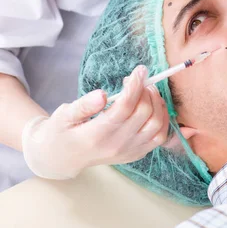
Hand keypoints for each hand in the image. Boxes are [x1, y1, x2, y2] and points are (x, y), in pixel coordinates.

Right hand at [22, 66, 169, 178]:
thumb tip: (102, 94)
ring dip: (157, 103)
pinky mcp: (135, 154)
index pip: (125, 107)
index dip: (135, 85)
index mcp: (96, 135)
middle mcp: (116, 145)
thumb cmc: (61, 131)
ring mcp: (128, 152)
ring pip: (157, 126)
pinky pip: (160, 138)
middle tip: (138, 79)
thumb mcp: (63, 115)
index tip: (140, 70)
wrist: (62, 158)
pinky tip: (155, 105)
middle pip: (144, 114)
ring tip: (147, 90)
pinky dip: (163, 119)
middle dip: (146, 91)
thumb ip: (83, 105)